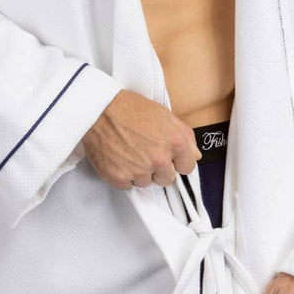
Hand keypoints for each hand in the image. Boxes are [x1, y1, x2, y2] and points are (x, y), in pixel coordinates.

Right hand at [82, 89, 201, 189]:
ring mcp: (139, 171)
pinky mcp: (119, 178)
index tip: (168, 157)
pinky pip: (127, 185)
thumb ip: (185, 135)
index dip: (177, 161)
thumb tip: (195, 154)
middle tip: (144, 152)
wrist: (97, 109)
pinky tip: (118, 158)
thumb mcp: (164, 114)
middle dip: (158, 169)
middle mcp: (159, 159)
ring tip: (129, 152)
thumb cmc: (128, 108)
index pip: (188, 167)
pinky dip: (123, 174)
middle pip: (167, 179)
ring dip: (139, 172)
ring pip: (146, 183)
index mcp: (174, 143)